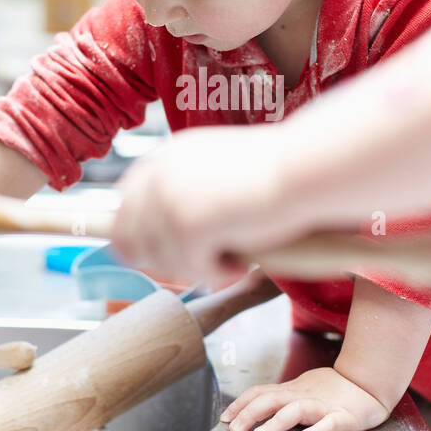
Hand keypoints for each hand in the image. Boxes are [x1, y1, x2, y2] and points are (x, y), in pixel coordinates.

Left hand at [111, 124, 308, 285]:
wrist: (305, 168)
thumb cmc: (279, 172)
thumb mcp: (218, 172)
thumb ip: (187, 192)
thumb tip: (161, 235)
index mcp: (166, 157)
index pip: (125, 201)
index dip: (134, 232)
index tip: (148, 254)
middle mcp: (160, 175)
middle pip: (132, 237)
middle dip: (166, 259)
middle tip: (205, 263)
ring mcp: (170, 199)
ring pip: (163, 260)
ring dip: (199, 268)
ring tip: (236, 257)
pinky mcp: (187, 224)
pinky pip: (191, 269)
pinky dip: (218, 273)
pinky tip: (242, 260)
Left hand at [220, 367, 392, 430]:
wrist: (370, 384)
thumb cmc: (334, 390)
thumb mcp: (302, 389)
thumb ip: (282, 398)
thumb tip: (254, 407)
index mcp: (293, 391)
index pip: (261, 392)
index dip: (241, 403)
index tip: (224, 418)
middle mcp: (304, 396)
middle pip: (271, 400)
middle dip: (249, 413)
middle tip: (233, 429)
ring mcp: (323, 407)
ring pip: (296, 411)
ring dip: (276, 423)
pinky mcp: (344, 418)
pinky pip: (328, 425)